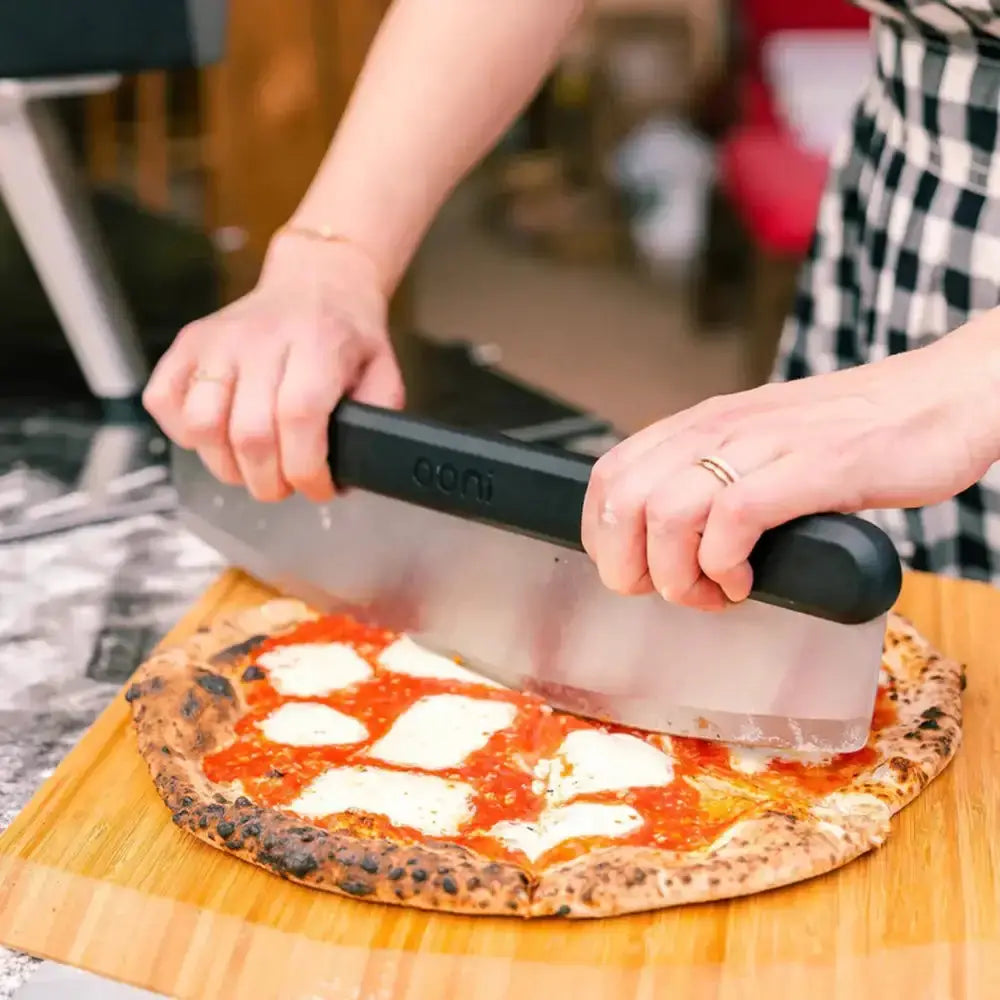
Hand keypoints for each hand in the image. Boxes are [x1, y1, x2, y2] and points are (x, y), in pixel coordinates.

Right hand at [143, 230, 402, 502]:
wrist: (316, 284)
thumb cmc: (347, 336)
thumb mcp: (384, 372)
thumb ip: (378, 416)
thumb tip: (357, 464)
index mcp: (317, 344)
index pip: (298, 418)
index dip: (306, 469)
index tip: (319, 487)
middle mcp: (261, 339)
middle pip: (251, 434)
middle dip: (270, 482)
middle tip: (286, 485)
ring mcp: (218, 341)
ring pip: (203, 425)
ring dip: (228, 466)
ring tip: (252, 468)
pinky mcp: (188, 343)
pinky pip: (164, 400)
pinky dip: (184, 434)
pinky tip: (218, 438)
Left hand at [580, 332, 999, 609]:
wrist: (943, 399)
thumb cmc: (852, 435)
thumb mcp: (762, 450)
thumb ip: (715, 481)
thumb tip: (668, 541)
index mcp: (703, 424)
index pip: (609, 476)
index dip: (602, 537)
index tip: (633, 573)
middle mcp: (722, 427)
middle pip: (624, 500)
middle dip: (630, 566)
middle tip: (668, 592)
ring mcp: (766, 444)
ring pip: (668, 513)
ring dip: (679, 575)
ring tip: (715, 592)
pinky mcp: (814, 467)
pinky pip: (734, 519)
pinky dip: (726, 565)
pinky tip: (747, 580)